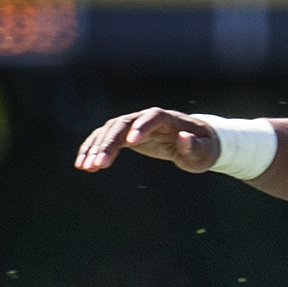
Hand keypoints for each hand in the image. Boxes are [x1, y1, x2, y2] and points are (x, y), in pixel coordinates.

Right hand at [75, 108, 218, 173]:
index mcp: (167, 119)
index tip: (131, 143)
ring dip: (95, 148)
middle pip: (122, 124)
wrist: (195, 142)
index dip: (142, 127)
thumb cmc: (203, 148)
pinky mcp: (125, 134)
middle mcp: (146, 118)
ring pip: (108, 131)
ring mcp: (133, 124)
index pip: (152, 117)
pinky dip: (92, 149)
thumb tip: (184, 137)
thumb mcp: (204, 152)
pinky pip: (104, 139)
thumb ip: (195, 146)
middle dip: (109, 143)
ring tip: (85, 167)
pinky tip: (82, 165)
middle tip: (98, 165)